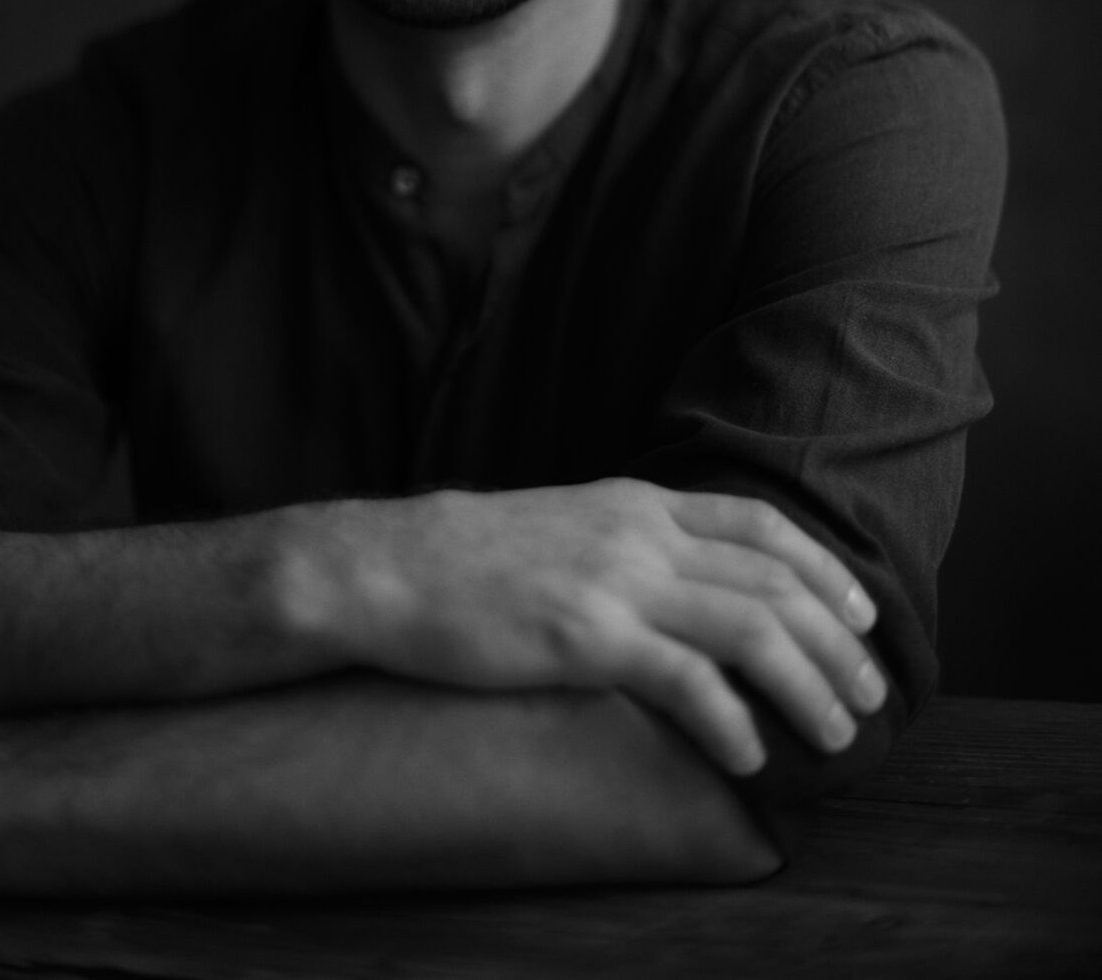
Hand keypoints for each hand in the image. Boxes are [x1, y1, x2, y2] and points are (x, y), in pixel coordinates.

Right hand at [301, 478, 885, 776]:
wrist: (392, 566)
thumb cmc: (473, 557)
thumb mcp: (568, 521)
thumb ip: (631, 540)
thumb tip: (687, 580)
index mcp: (639, 502)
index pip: (762, 524)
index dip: (824, 569)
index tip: (861, 614)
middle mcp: (640, 533)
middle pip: (773, 580)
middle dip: (836, 642)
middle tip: (868, 696)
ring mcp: (615, 581)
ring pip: (750, 628)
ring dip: (807, 686)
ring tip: (834, 737)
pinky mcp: (585, 636)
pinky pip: (686, 680)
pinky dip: (731, 721)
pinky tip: (747, 756)